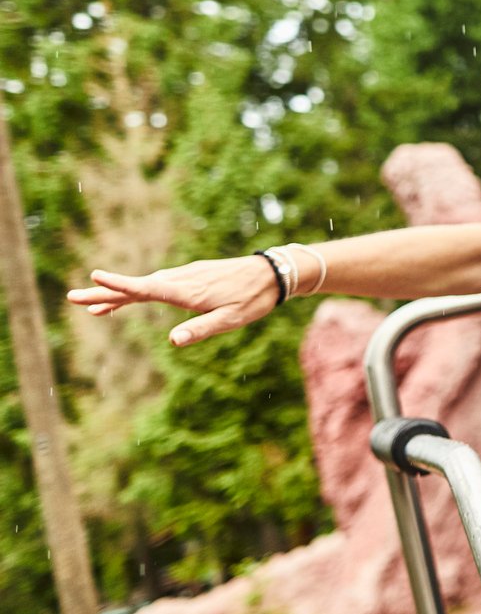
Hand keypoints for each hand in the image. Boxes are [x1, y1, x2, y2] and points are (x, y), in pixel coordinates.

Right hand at [67, 257, 280, 346]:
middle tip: (73, 298)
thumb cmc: (253, 299)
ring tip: (92, 308)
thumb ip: (201, 329)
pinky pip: (156, 284)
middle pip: (137, 288)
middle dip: (105, 293)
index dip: (119, 285)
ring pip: (145, 286)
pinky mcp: (190, 277)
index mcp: (187, 291)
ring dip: (118, 295)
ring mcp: (185, 276)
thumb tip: (173, 341)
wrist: (274, 273)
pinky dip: (137, 291)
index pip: (146, 288)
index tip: (94, 278)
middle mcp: (181, 280)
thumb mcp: (230, 320)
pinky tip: (128, 299)